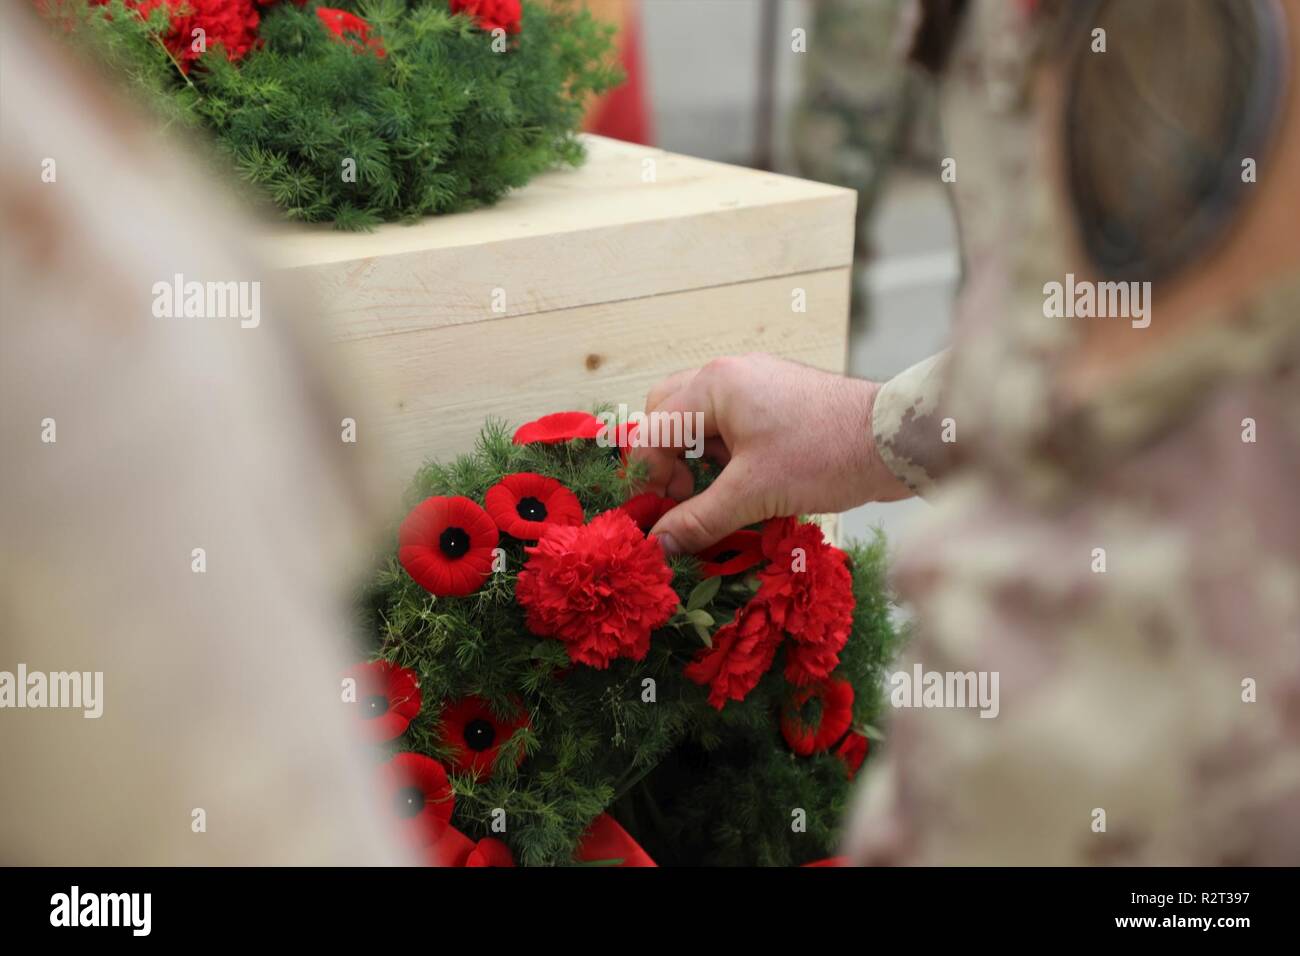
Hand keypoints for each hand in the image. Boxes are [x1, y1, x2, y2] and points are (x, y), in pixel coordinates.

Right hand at [629, 353, 913, 554]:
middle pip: (670, 415)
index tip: (656, 517)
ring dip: (699, 462)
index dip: (647, 477)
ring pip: (702, 422)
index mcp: (716, 385)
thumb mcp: (754, 494)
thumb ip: (698, 519)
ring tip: (718, 498)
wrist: (897, 443)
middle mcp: (731, 375)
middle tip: (683, 499)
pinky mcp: (779, 402)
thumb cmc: (825, 456)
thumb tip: (658, 546)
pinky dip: (728, 458)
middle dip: (668, 461)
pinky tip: (747, 489)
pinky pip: (733, 426)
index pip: (653, 428)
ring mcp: (758, 385)